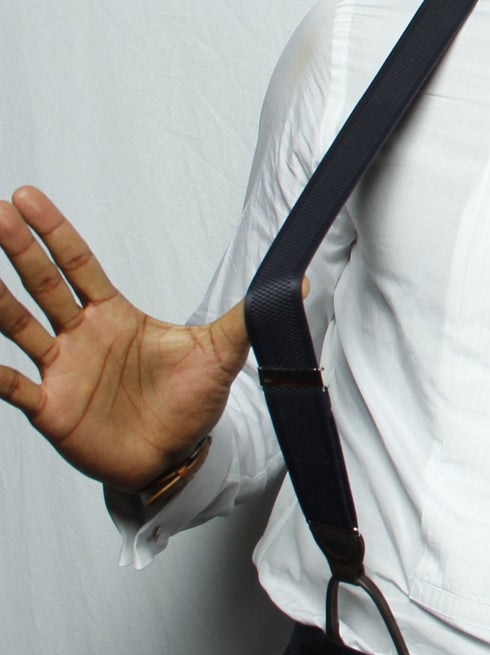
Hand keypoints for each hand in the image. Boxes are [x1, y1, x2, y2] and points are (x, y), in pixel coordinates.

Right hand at [0, 187, 248, 487]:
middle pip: (44, 284)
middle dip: (18, 249)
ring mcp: (62, 371)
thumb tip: (297, 284)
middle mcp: (81, 337)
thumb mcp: (222, 353)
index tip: (29, 198)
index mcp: (114, 315)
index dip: (55, 233)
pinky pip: (14, 387)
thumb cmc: (189, 403)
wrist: (176, 456)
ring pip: (21, 327)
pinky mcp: (53, 409)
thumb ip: (247, 317)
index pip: (79, 265)